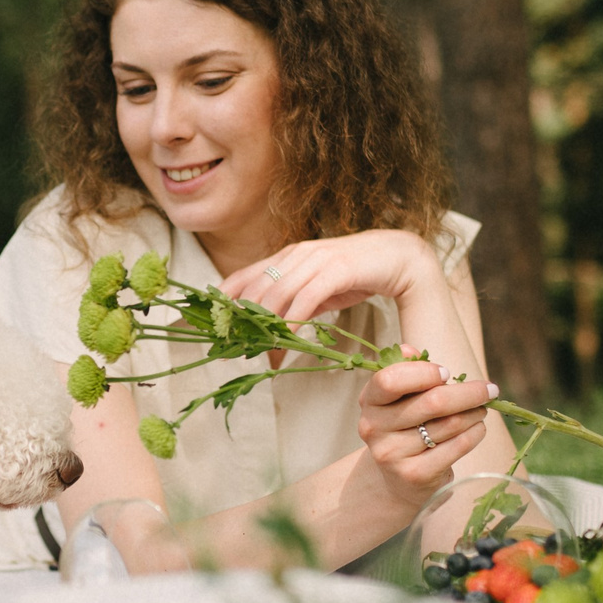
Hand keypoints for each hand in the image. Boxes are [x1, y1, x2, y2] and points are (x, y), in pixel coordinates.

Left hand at [219, 230, 446, 336]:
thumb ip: (293, 306)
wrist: (397, 257)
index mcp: (286, 258)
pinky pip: (307, 296)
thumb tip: (272, 336)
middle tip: (229, 346)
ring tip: (253, 347)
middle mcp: (295, 255)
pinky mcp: (337, 268)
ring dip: (263, 322)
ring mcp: (315, 259)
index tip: (205, 322)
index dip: (221, 299)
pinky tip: (285, 337)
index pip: (244, 276)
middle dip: (239, 319)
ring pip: (277, 292)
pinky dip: (293, 318)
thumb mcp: (316, 291)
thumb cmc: (354, 275)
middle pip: (256, 287)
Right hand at [356, 357, 494, 504]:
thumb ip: (406, 371)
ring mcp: (392, 454)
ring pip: (450, 424)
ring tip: (482, 410)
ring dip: (476, 413)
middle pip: (432, 402)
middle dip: (469, 393)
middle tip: (490, 390)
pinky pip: (457, 446)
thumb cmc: (406, 428)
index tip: (447, 374)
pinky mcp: (414, 475)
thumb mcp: (401, 399)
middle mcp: (374, 428)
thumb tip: (408, 350)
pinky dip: (475, 433)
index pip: (390, 380)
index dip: (424, 373)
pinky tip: (477, 428)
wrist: (399, 479)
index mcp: (370, 402)